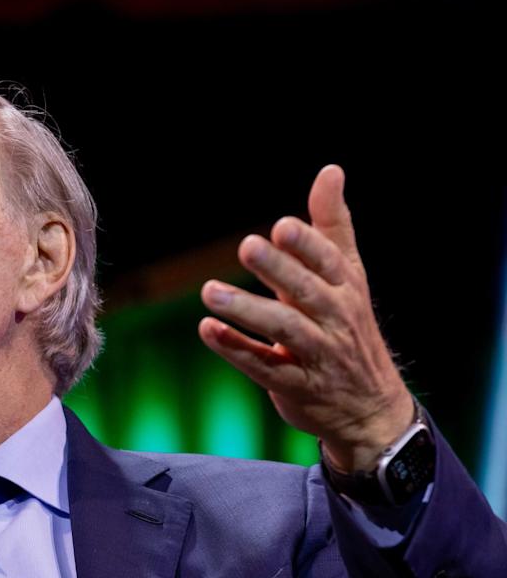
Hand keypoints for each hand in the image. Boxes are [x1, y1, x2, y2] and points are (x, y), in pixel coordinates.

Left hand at [198, 164, 414, 473]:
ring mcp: (316, 356)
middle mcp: (335, 320)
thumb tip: (330, 170)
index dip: (306, 245)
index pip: (329, 262)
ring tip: (209, 291)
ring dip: (247, 309)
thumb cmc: (348, 327)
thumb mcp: (348, 276)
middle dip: (278, 269)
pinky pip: (263, 366)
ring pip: (284, 330)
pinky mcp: (294, 386)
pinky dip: (235, 348)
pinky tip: (208, 329)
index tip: (281, 226)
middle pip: (306, 292)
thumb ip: (332, 226)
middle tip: (246, 246)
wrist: (370, 407)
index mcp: (346, 289)